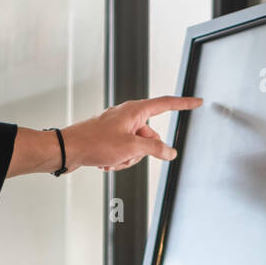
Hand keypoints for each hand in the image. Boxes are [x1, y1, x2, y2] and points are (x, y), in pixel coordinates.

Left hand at [61, 96, 202, 172]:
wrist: (68, 149)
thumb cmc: (94, 142)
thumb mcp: (131, 148)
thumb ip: (154, 149)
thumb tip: (170, 152)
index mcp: (134, 111)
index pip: (166, 104)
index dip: (183, 104)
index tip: (197, 102)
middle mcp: (127, 116)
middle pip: (150, 136)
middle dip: (141, 151)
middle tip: (125, 154)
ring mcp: (118, 127)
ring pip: (137, 148)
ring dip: (127, 158)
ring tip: (111, 159)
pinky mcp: (110, 138)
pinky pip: (124, 152)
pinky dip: (118, 160)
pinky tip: (105, 162)